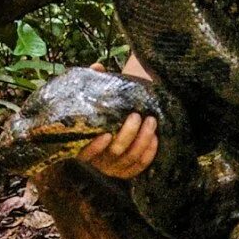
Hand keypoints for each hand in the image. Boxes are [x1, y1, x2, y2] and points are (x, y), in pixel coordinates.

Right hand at [77, 64, 157, 179]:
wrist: (114, 117)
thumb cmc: (102, 107)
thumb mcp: (95, 95)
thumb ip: (94, 82)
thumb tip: (97, 67)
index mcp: (82, 145)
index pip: (84, 153)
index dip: (94, 148)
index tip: (106, 134)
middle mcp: (98, 160)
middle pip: (114, 152)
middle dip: (128, 135)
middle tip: (137, 116)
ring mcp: (113, 167)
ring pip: (130, 158)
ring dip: (142, 140)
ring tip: (151, 121)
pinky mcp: (127, 170)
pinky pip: (140, 165)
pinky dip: (149, 153)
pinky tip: (155, 138)